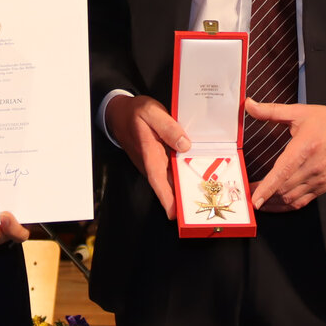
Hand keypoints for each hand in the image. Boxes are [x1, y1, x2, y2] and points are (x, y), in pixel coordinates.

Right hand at [104, 94, 189, 218]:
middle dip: (182, 198)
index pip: (158, 179)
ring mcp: (155, 163)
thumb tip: (184, 145)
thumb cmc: (136, 113)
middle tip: (200, 209)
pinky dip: (184, 175)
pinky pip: (173, 171)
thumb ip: (167, 127)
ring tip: (205, 196)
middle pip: (168, 184)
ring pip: (172, 179)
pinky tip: (199, 176)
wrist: (120, 113)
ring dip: (185, 188)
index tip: (175, 213)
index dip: (166, 197)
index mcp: (149, 153)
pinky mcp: (160, 160)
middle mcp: (152, 163)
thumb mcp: (151, 112)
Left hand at [246, 100, 325, 211]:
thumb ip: (271, 111)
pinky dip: (286, 206)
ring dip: (273, 203)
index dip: (267, 187)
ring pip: (291, 199)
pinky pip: (301, 202)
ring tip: (259, 200)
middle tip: (247, 193)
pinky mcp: (323, 187)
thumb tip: (249, 105)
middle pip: (283, 189)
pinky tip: (276, 203)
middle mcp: (313, 166)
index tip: (254, 197)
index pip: (283, 172)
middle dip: (263, 195)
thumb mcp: (299, 112)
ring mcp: (319, 179)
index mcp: (305, 147)